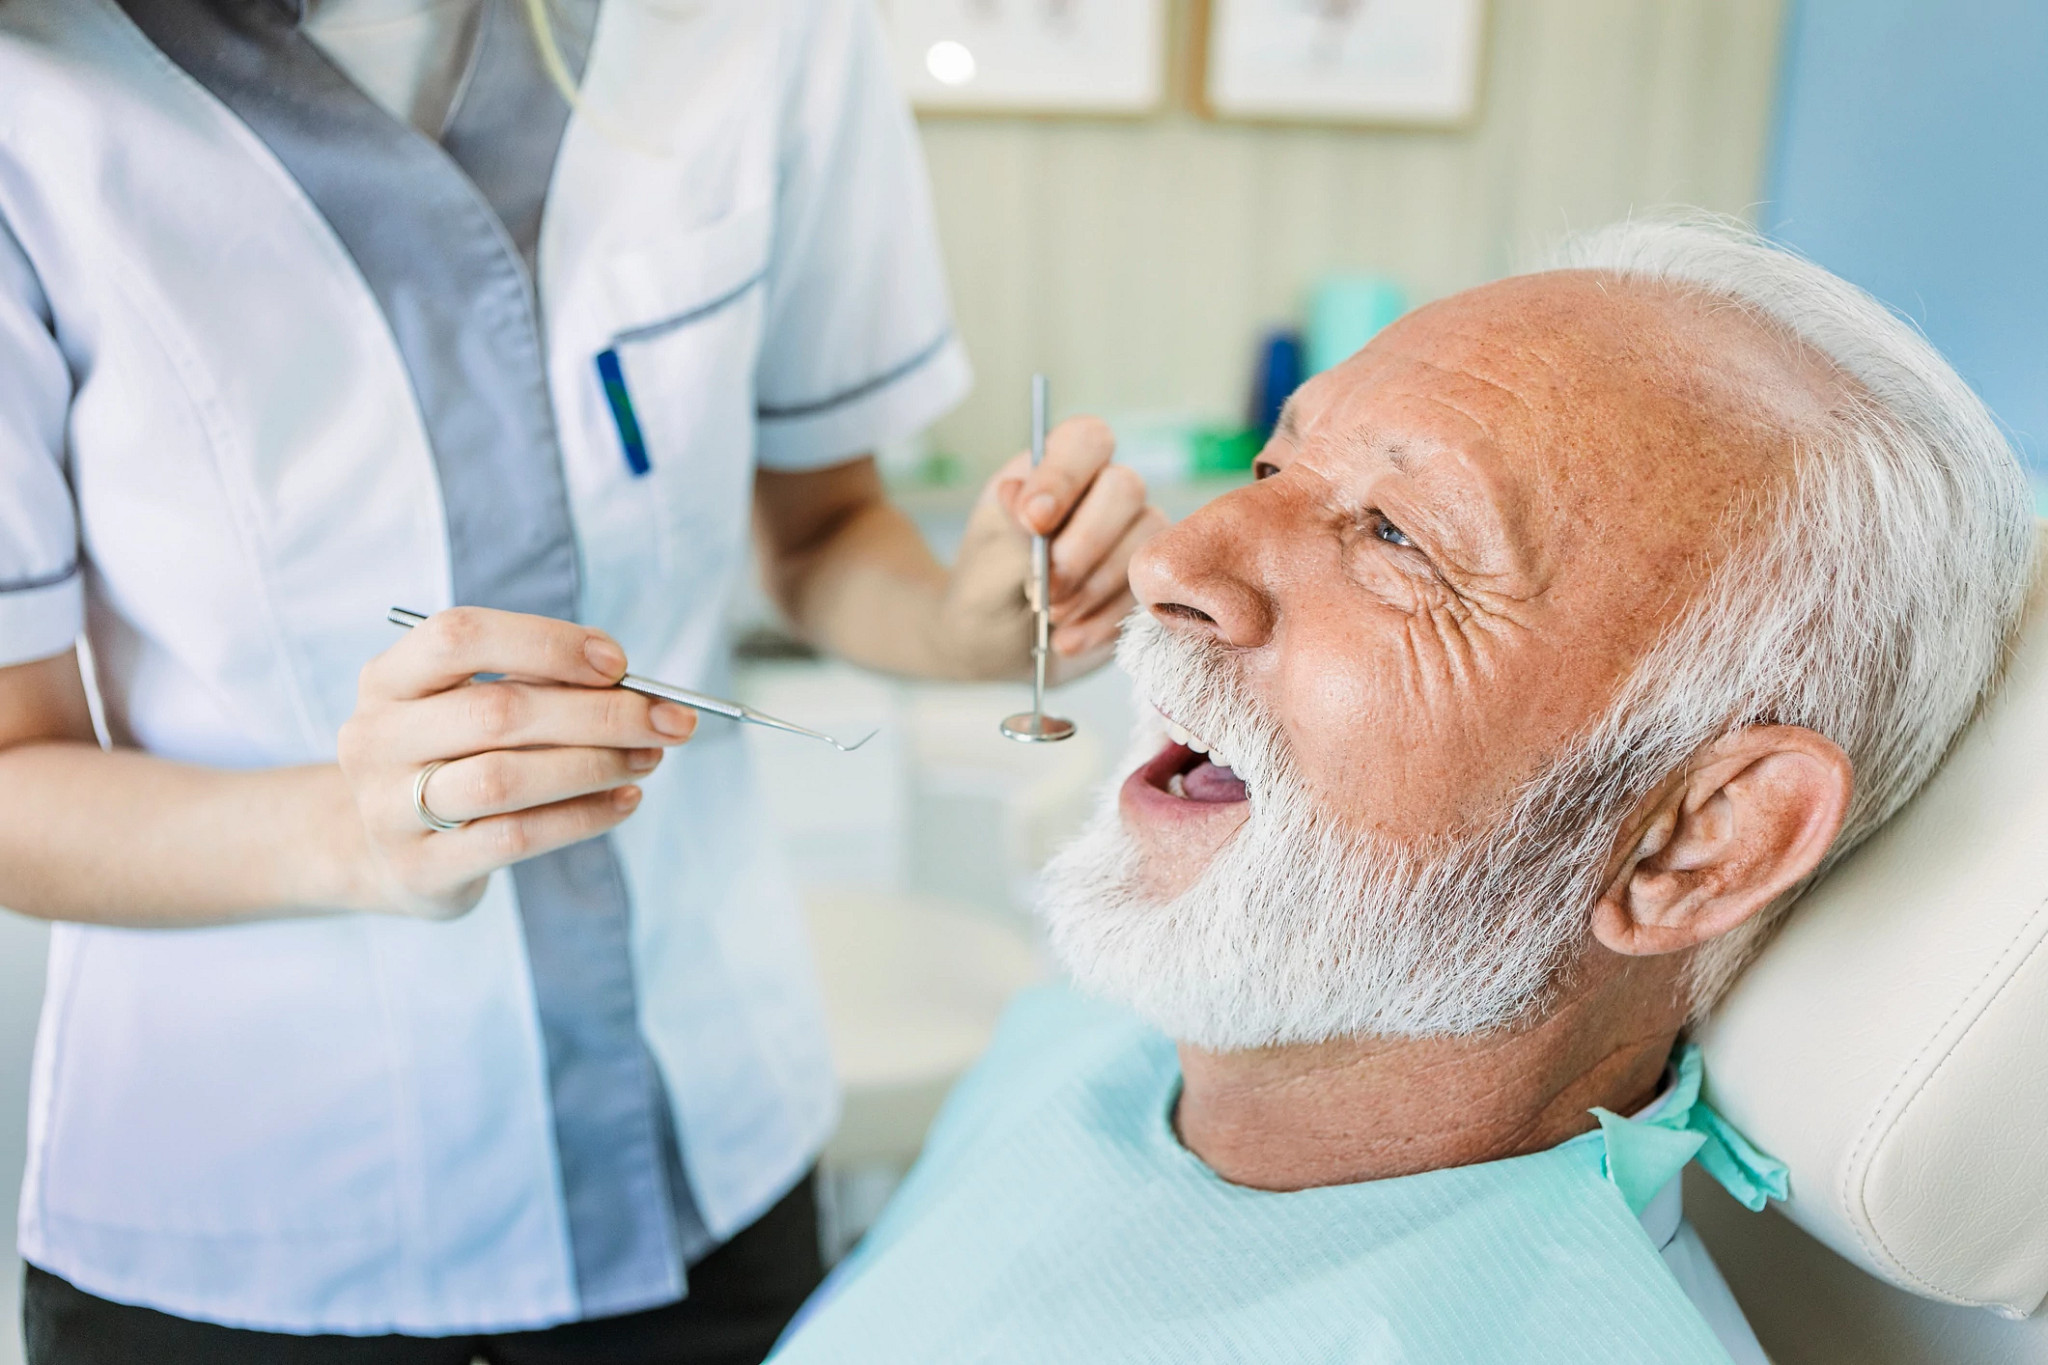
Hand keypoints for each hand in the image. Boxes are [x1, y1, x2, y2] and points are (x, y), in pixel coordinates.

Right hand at [335, 607, 696, 919]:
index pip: (459, 636)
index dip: (546, 643)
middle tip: (668, 720)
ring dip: (594, 765)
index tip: (618, 664)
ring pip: (505, 778)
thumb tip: (632, 684)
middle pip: (497, 711)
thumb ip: (538, 684)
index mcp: (387, 679)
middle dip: (599, 713)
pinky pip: (515, 837)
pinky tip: (624, 801)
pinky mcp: (421, 869)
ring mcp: (388, 809)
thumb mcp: (470, 707)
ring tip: (649, 759)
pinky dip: (582, 816)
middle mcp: (376, 739)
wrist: (387, 856)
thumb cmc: (451, 760)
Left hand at [938, 416, 1166, 680]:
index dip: (1065, 476)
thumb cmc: (986, 590)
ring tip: (1050, 616)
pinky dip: (1103, 622)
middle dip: (1082, 545)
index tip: (1033, 520)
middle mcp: (1103, 493)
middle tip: (1043, 588)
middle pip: (1126, 488)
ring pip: (1142, 544)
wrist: (995, 644)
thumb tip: (1026, 500)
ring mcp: (1132, 536)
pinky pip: (1147, 594)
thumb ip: (1011, 532)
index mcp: (1057, 467)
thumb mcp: (985, 560)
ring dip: (1092, 589)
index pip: (1086, 440)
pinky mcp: (1147, 583)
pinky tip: (1067, 639)